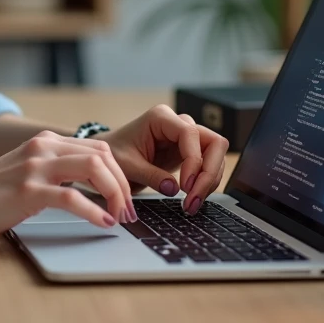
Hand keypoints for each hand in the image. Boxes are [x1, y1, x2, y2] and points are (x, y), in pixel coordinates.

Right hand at [0, 131, 134, 244]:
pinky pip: (72, 197)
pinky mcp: (28, 191)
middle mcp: (41, 148)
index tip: (125, 197)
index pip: (98, 147)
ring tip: (121, 217)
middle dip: (123, 184)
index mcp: (43, 142)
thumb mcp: (23, 172)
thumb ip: (50, 170)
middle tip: (130, 211)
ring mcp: (34, 167)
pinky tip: (103, 223)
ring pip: (94, 169)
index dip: (118, 172)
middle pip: (102, 155)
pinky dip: (94, 210)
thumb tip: (86, 185)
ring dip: (115, 195)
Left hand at [96, 104, 229, 214]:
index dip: (193, 160)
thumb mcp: (127, 166)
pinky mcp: (188, 152)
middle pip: (213, 142)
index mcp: (160, 118)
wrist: (108, 159)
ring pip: (215, 154)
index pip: (190, 133)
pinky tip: (192, 198)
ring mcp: (185, 138)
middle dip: (209, 172)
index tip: (185, 186)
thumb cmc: (114, 155)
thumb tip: (174, 189)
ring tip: (192, 203)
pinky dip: (205, 182)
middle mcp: (177, 123)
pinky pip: (208, 165)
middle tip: (194, 198)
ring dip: (209, 180)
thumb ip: (150, 175)